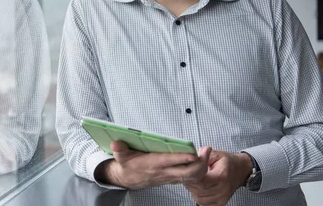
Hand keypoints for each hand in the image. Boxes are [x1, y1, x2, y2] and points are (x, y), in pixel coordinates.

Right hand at [95, 141, 211, 189]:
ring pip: (192, 176)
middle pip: (187, 172)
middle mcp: (164, 172)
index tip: (193, 152)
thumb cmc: (127, 164)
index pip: (170, 162)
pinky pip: (190, 177)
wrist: (128, 179)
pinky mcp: (173, 178)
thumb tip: (115, 143)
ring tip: (207, 153)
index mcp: (152, 165)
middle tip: (207, 150)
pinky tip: (203, 160)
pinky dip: (199, 170)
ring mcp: (170, 177)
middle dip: (200, 163)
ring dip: (202, 166)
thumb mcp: (120, 156)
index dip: (182, 158)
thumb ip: (119, 149)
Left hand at [184, 151, 252, 205]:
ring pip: (200, 199)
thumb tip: (192, 156)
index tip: (188, 170)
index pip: (201, 182)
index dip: (191, 177)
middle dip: (190, 183)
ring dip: (193, 190)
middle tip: (188, 175)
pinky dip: (198, 197)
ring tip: (194, 180)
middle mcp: (223, 189)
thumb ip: (203, 155)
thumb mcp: (216, 154)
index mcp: (222, 176)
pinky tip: (199, 188)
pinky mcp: (220, 203)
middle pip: (199, 191)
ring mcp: (222, 198)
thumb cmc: (228, 162)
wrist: (240, 170)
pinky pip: (204, 203)